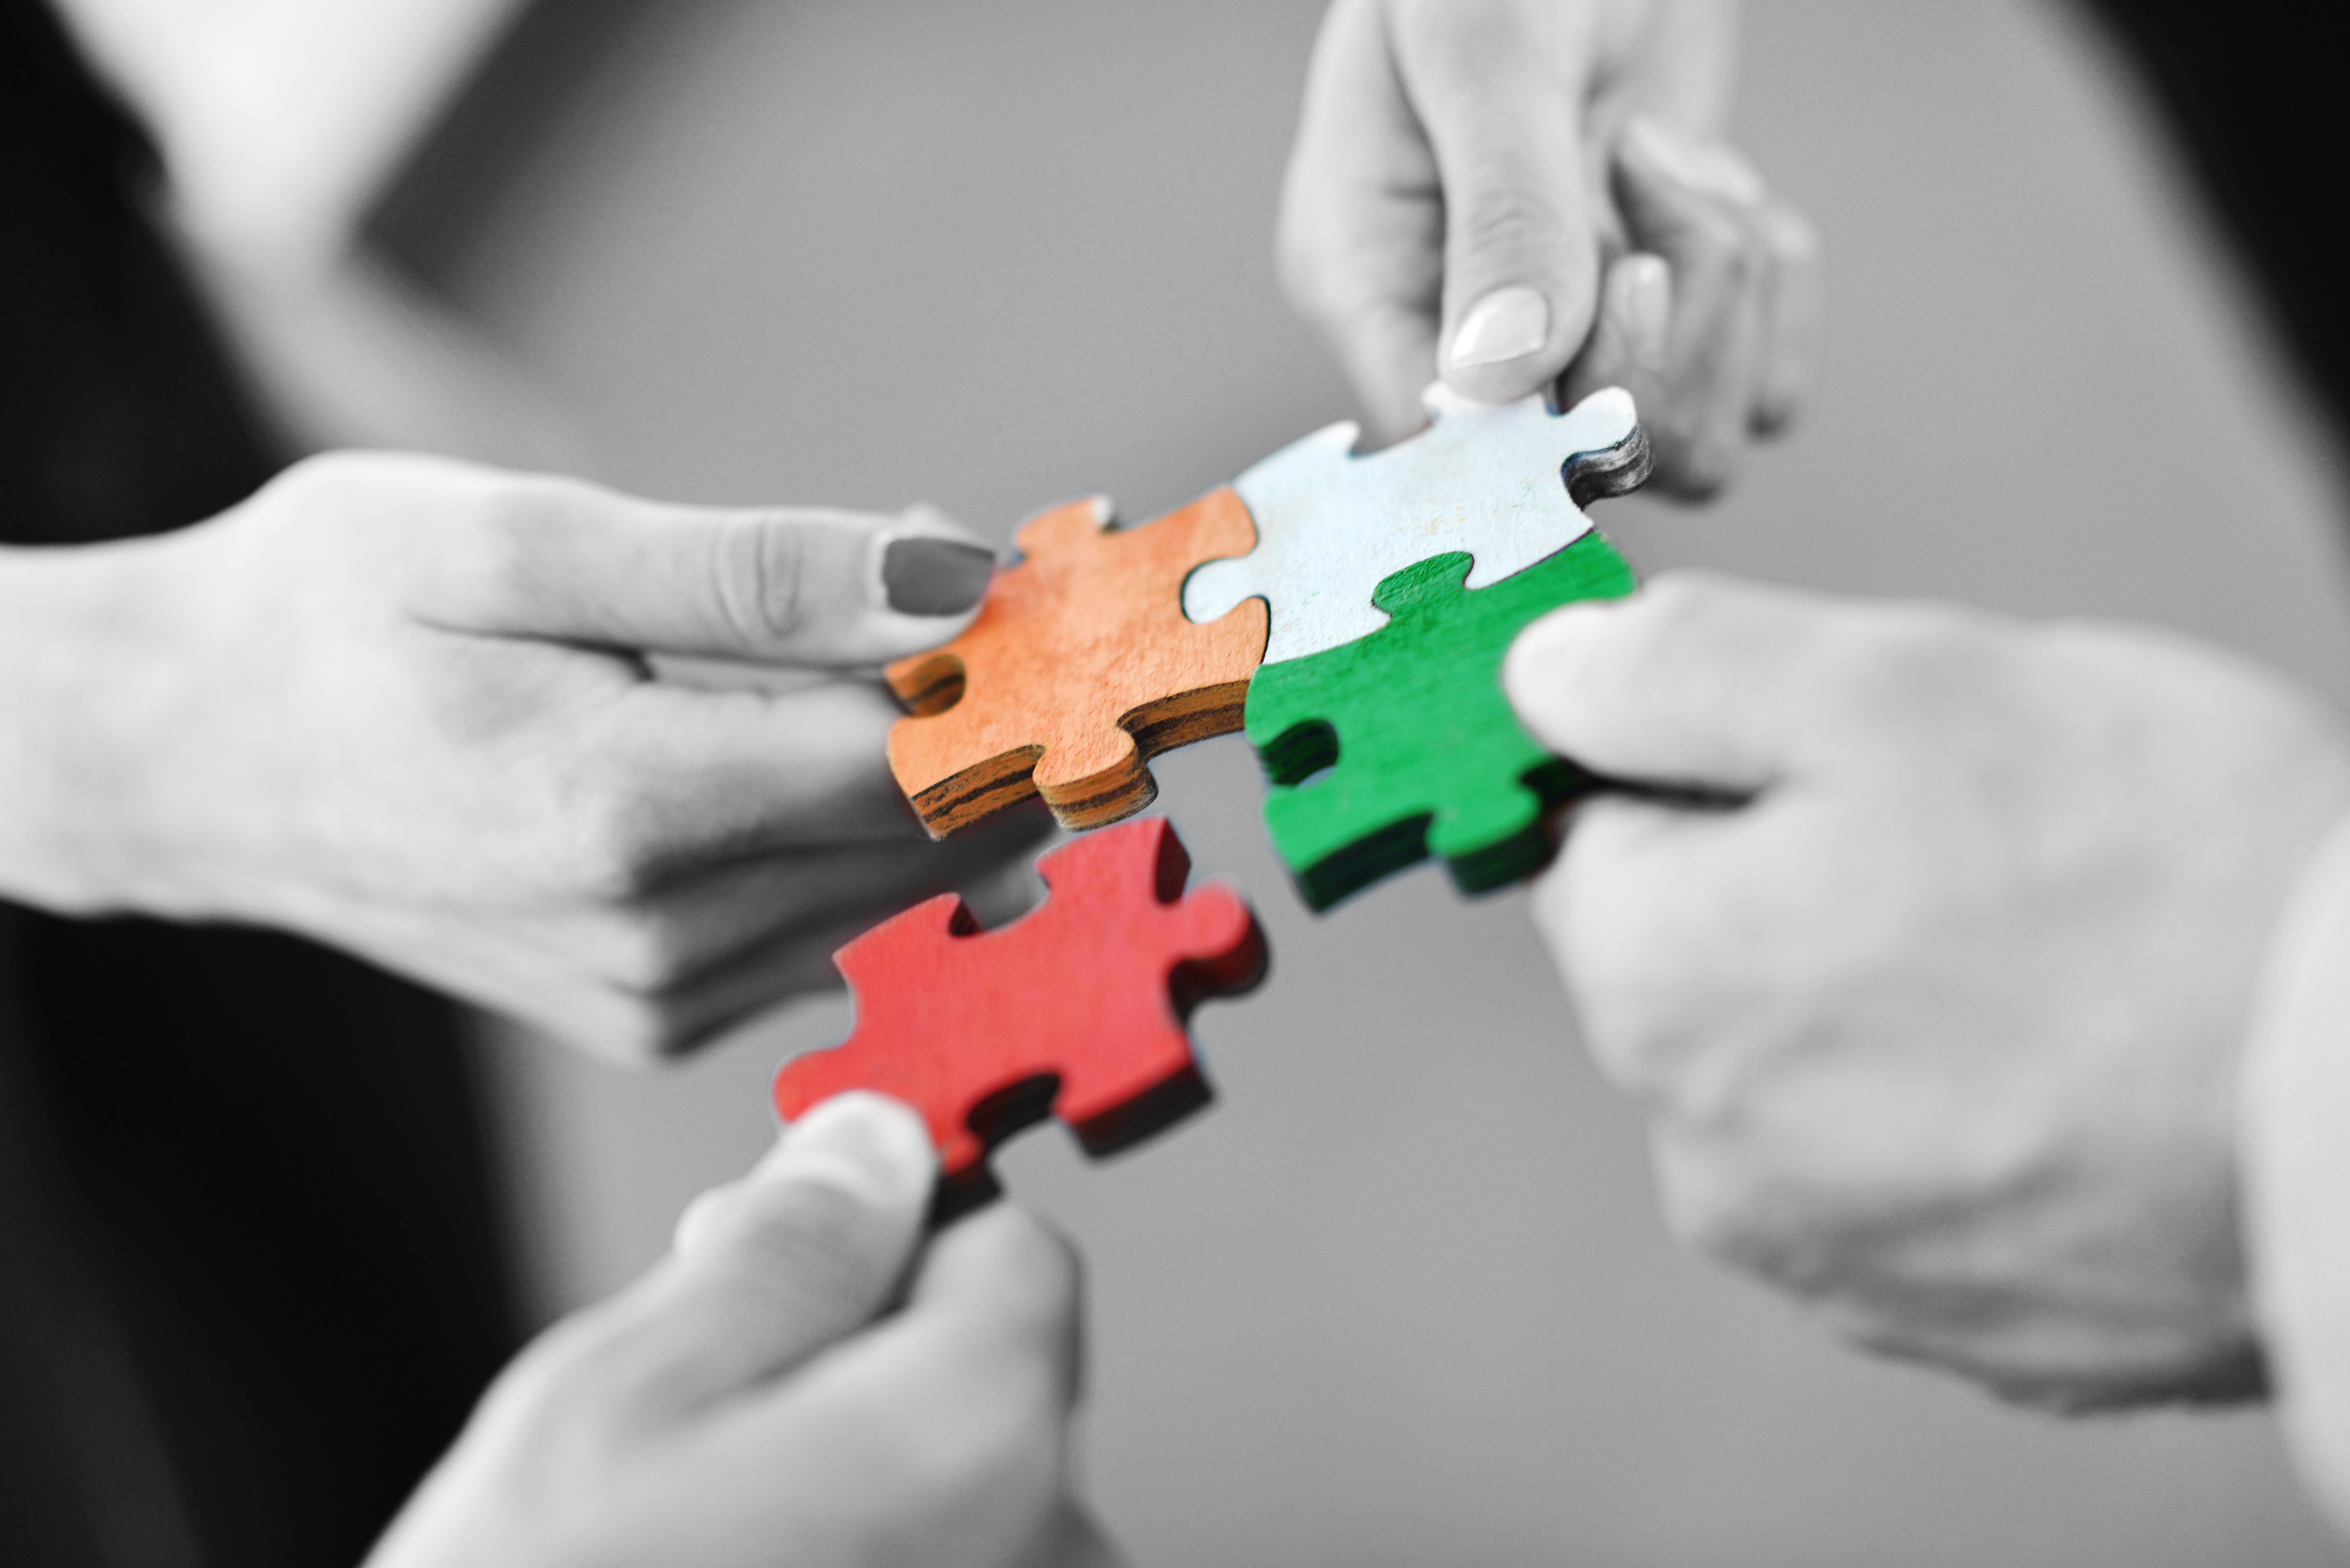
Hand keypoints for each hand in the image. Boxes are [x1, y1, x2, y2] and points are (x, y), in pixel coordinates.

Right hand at [0, 452, 1043, 1059]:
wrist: (195, 758)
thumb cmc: (333, 617)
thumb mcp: (522, 542)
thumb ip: (756, 575)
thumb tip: (955, 583)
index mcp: (624, 811)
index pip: (918, 766)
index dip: (1018, 678)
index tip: (1067, 596)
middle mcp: (659, 940)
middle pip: (934, 840)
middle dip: (1000, 719)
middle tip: (1010, 597)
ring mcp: (663, 998)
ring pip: (904, 894)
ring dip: (947, 775)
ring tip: (916, 646)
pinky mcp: (660, 1014)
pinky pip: (835, 930)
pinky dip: (872, 833)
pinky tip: (833, 737)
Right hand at [367, 1093, 1120, 1567]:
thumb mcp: (621, 1398)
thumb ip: (782, 1255)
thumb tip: (870, 1146)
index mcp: (984, 1436)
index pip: (1014, 1254)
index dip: (896, 1233)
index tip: (797, 1248)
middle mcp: (1052, 1554)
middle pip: (983, 1388)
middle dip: (852, 1374)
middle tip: (691, 1430)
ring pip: (949, 1504)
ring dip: (842, 1496)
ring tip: (690, 1553)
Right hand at [1278, 0, 1820, 492]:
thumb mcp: (1485, 45)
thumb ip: (1502, 209)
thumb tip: (1503, 380)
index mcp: (1369, 283)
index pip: (1442, 448)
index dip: (1545, 425)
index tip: (1623, 284)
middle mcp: (1459, 341)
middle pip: (1588, 467)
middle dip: (1659, 327)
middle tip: (1642, 160)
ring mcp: (1570, 344)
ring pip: (1686, 447)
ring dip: (1720, 296)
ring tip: (1670, 162)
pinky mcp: (1670, 327)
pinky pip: (1759, 394)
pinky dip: (1769, 289)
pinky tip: (1710, 183)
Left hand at [1504, 574, 2349, 1408]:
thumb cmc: (2169, 873)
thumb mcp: (1891, 685)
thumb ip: (1683, 672)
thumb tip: (1546, 676)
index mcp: (1658, 992)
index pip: (1596, 842)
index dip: (1708, 772)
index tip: (1825, 757)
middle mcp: (1713, 1157)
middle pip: (1707, 966)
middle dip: (1811, 887)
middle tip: (1990, 849)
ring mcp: (1840, 1260)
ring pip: (1817, 1074)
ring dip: (1902, 1005)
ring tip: (2063, 959)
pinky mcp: (1963, 1322)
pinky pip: (1922, 1178)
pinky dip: (1984, 1116)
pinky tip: (2090, 1067)